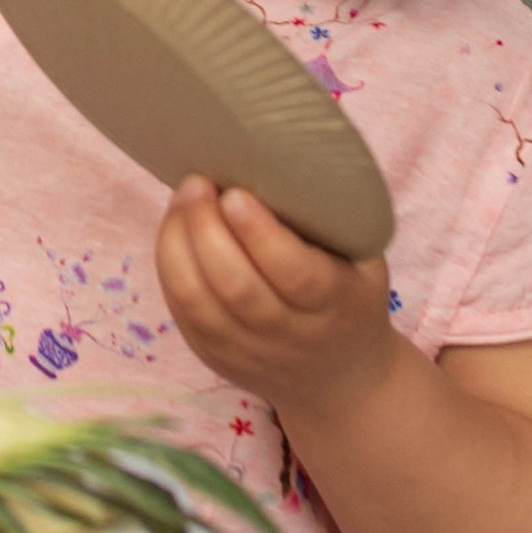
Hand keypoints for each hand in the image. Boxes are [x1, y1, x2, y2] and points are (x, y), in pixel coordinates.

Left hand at [155, 177, 397, 421]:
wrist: (341, 378)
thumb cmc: (349, 294)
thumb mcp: (362, 259)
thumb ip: (330, 220)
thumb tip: (274, 154)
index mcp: (335, 304)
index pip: (294, 274)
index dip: (259, 234)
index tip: (235, 194)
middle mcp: (291, 336)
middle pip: (236, 288)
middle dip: (207, 229)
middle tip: (198, 183)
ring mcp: (248, 352)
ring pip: (198, 302)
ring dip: (178, 243)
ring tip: (183, 198)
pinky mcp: (214, 357)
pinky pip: (180, 311)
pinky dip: (169, 264)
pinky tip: (175, 228)